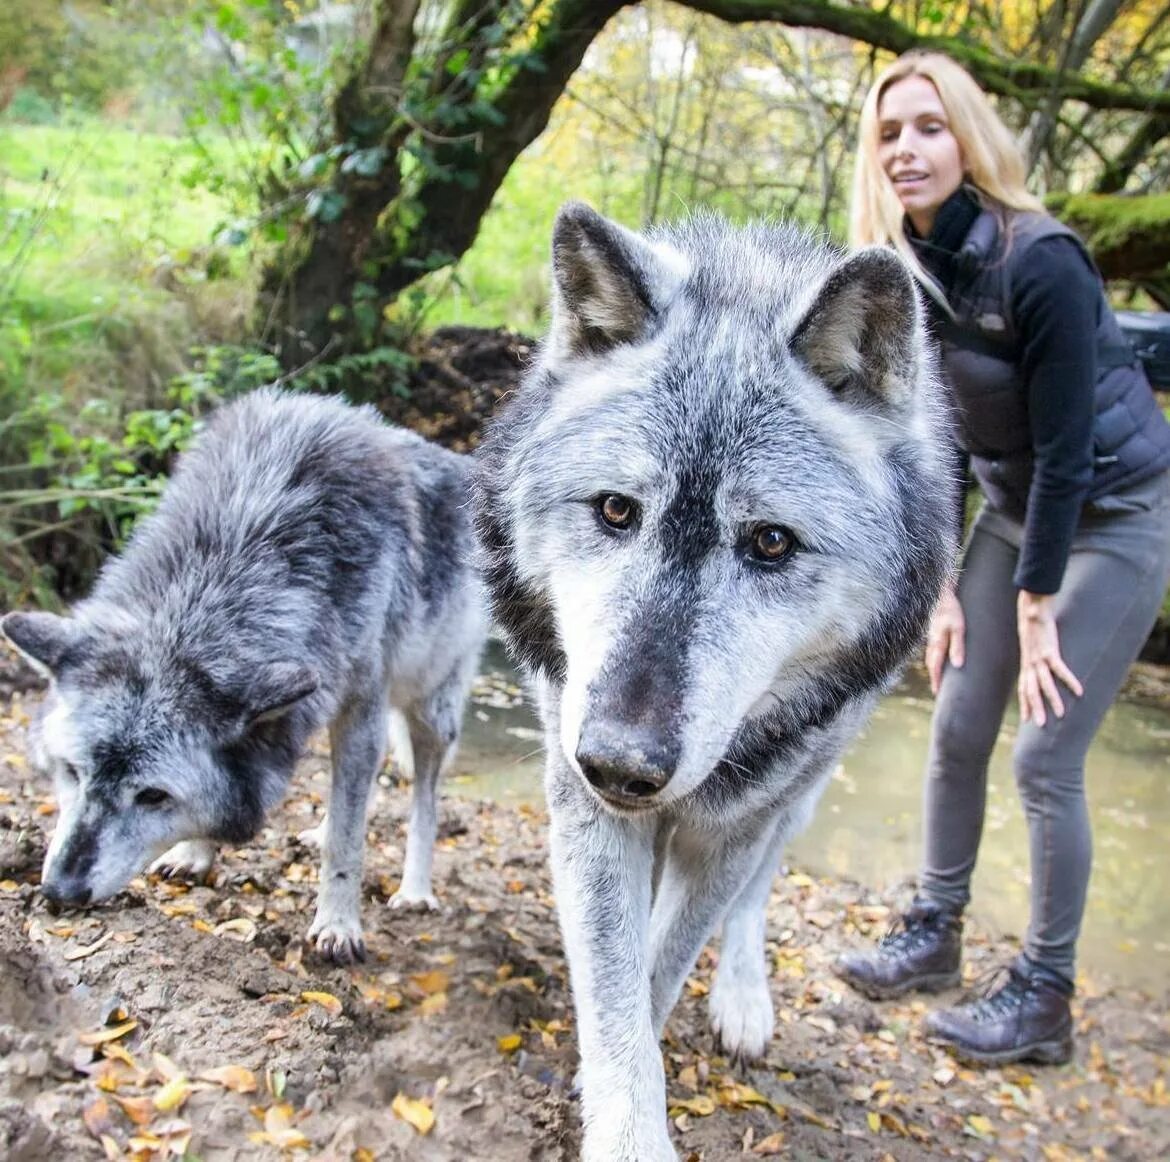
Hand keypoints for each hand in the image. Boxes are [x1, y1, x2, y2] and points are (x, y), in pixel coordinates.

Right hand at [925, 584, 964, 694]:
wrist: (941, 592)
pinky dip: (935, 655)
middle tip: (937, 689)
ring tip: (938, 676)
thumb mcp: (958, 627)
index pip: (936, 667)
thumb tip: (958, 665)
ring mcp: (931, 634)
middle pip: (932, 663)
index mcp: (938, 643)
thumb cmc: (952, 609)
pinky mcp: (933, 628)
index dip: (937, 680)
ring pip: (931, 655)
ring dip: (934, 667)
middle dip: (934, 676)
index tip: (938, 693)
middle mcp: (932, 641)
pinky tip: (939, 655)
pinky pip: (933, 646)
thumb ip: (958, 646)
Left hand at [1016, 590, 1083, 726]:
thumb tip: (1037, 658)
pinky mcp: (1049, 651)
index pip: (1024, 688)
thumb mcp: (1031, 643)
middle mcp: (1030, 664)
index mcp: (1026, 664)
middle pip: (1032, 690)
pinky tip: (1079, 691)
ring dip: (1053, 700)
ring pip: (1045, 684)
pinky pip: (1060, 669)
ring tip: (1061, 714)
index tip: (1026, 719)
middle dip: (1035, 708)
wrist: (1032, 608)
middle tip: (1040, 725)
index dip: (1025, 703)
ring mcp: (1039, 658)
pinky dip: (1069, 680)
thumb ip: (1034, 653)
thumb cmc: (1032, 626)